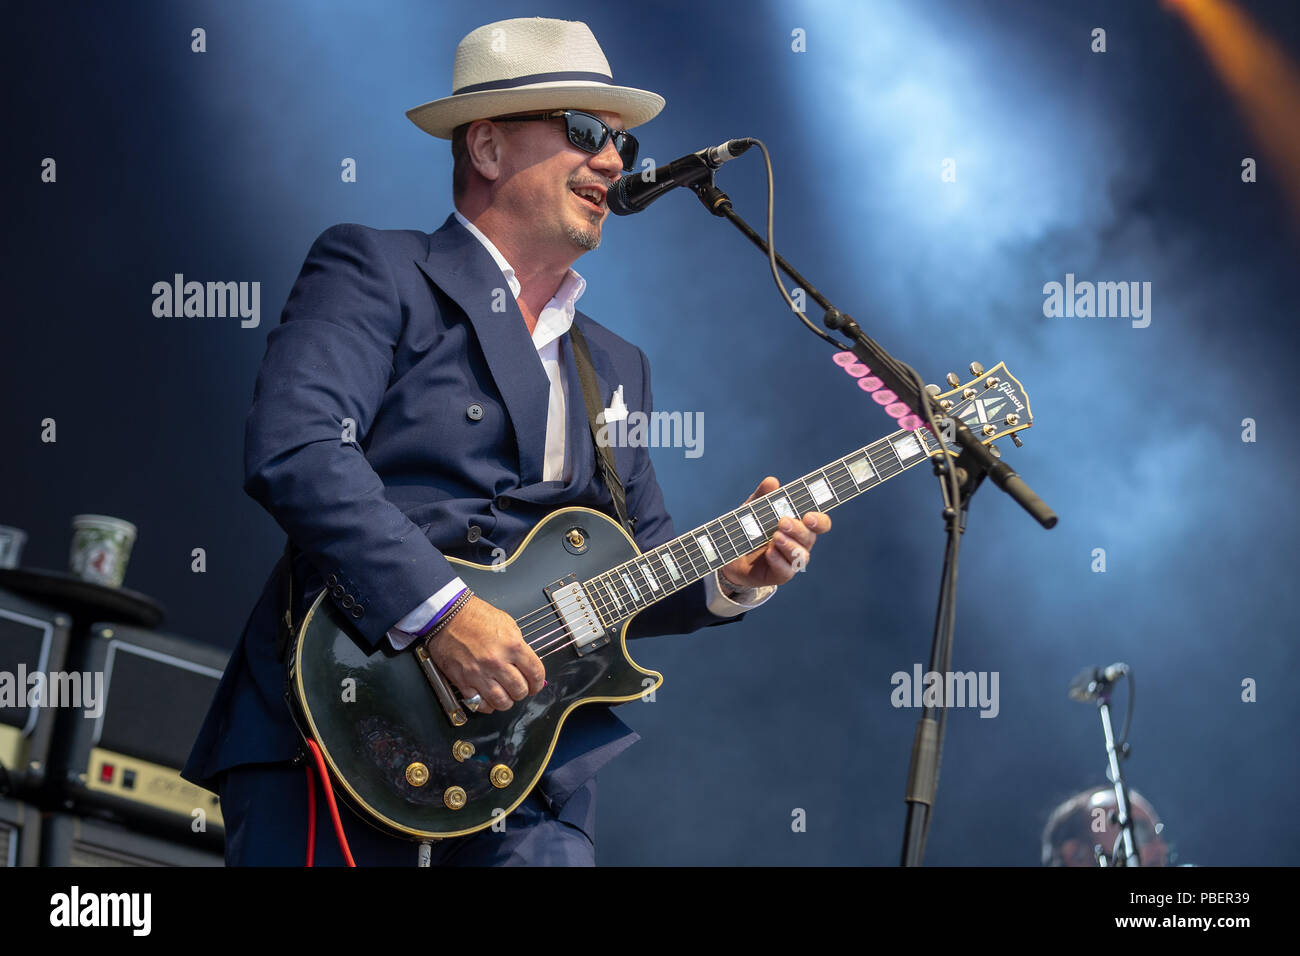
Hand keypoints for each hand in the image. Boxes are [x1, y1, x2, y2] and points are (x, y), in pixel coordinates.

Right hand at [425, 595, 544, 713]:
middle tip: (520, 688)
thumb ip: (518, 645)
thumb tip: (526, 663)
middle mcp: (497, 662)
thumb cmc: (474, 616)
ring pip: (502, 702)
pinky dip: (487, 705)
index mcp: (512, 645)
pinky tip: (489, 699)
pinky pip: (479, 703)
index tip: (536, 685)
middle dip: (523, 691)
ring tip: (506, 695)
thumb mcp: (506, 623)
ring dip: (506, 701)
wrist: (446, 615)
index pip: (535, 673)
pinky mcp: (463, 681)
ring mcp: (479, 673)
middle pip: (520, 690)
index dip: (538, 683)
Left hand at [719, 476, 830, 588]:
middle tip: (783, 522)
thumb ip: (762, 497)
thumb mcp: (752, 509)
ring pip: (801, 555)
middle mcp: (800, 543)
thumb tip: (772, 481)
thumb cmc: (749, 528)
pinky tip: (769, 552)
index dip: (819, 520)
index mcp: (799, 525)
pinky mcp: (779, 574)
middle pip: (810, 537)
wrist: (729, 553)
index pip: (820, 523)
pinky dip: (778, 560)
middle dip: (798, 529)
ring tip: (775, 537)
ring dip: (790, 545)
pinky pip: (786, 571)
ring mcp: (791, 560)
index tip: (808, 516)